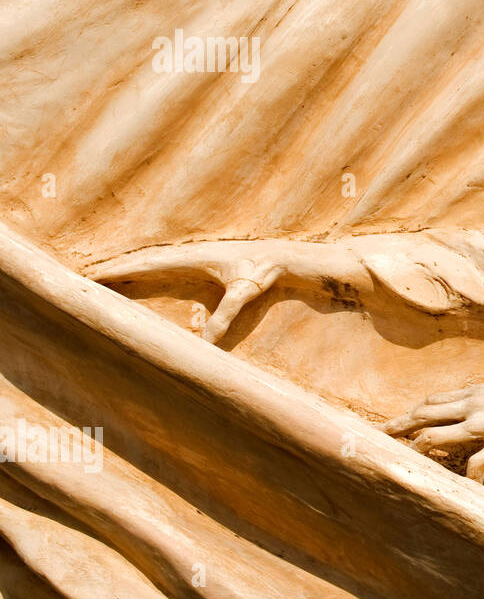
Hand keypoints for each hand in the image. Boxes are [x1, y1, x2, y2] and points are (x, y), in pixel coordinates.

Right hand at [88, 240, 288, 343]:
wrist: (283, 257)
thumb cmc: (264, 272)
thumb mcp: (244, 294)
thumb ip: (225, 316)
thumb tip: (205, 344)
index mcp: (193, 258)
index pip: (148, 264)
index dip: (121, 270)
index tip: (94, 275)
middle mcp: (190, 254)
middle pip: (144, 260)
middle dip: (116, 269)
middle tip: (85, 277)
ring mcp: (195, 255)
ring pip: (153, 260)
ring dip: (130, 267)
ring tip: (104, 276)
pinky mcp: (203, 261)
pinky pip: (167, 264)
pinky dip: (148, 267)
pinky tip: (141, 273)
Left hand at [384, 379, 483, 481]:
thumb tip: (472, 398)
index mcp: (480, 391)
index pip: (434, 400)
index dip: (413, 411)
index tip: (397, 422)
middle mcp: (477, 405)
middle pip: (426, 414)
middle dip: (400, 426)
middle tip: (380, 437)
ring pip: (437, 436)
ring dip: (418, 449)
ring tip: (406, 461)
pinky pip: (473, 465)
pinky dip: (466, 479)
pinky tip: (465, 489)